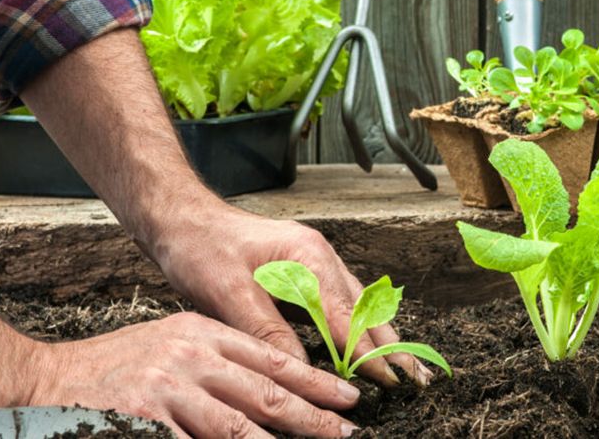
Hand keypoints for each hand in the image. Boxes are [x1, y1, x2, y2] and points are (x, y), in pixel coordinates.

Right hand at [28, 311, 359, 437]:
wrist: (41, 381)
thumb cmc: (111, 370)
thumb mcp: (168, 346)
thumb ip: (215, 364)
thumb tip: (265, 394)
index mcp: (199, 334)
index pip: (270, 359)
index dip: (314, 381)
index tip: (350, 397)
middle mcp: (188, 358)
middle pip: (264, 397)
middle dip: (314, 419)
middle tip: (349, 434)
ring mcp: (166, 392)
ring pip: (237, 431)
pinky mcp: (145, 421)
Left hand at [153, 202, 434, 386]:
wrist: (181, 218)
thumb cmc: (200, 247)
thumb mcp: (228, 292)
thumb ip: (267, 330)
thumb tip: (300, 370)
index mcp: (307, 256)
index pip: (346, 315)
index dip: (368, 352)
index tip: (389, 381)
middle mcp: (319, 256)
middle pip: (365, 308)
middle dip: (391, 345)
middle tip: (417, 380)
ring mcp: (314, 262)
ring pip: (359, 305)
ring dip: (381, 337)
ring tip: (405, 368)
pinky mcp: (304, 271)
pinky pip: (342, 302)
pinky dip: (359, 326)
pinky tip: (368, 345)